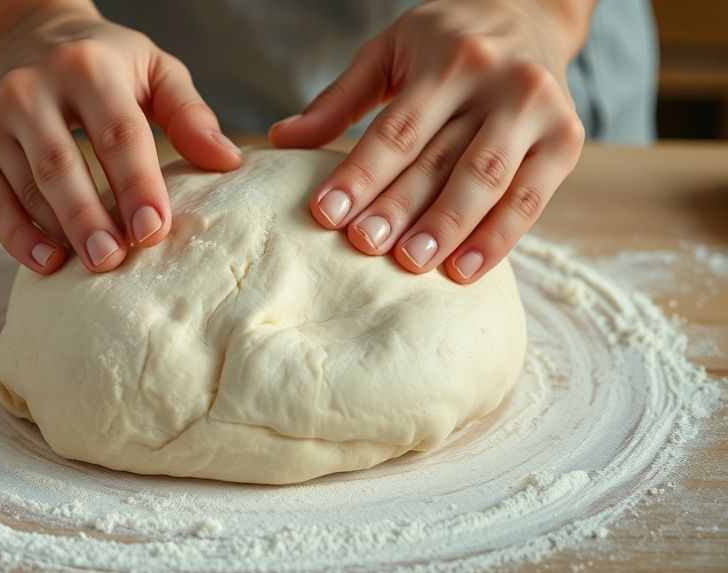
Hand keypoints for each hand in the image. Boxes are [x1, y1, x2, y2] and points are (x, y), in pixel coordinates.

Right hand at [0, 3, 241, 273]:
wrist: (26, 37)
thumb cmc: (104, 63)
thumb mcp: (154, 69)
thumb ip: (189, 114)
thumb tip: (226, 161)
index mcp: (87, 68)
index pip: (116, 133)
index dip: (136, 184)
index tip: (155, 231)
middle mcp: (32, 89)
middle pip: (61, 165)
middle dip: (89, 218)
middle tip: (115, 260)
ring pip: (28, 188)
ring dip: (60, 233)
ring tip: (93, 267)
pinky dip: (19, 238)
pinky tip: (49, 262)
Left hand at [270, 0, 588, 282]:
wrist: (530, 13)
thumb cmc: (445, 42)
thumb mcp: (389, 51)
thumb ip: (339, 99)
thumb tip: (281, 140)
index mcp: (449, 59)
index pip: (397, 128)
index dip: (360, 174)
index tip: (325, 214)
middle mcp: (499, 81)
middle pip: (442, 157)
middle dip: (401, 207)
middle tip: (364, 247)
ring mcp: (538, 111)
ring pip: (488, 179)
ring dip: (449, 227)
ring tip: (412, 264)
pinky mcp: (567, 139)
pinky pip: (531, 198)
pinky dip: (498, 238)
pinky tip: (464, 271)